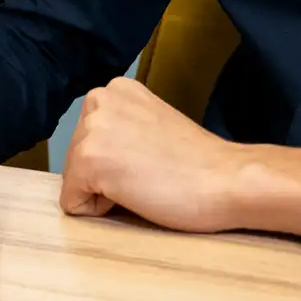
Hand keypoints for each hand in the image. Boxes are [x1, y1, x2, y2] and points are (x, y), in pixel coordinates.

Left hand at [58, 76, 300, 238]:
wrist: (226, 180)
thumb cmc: (197, 163)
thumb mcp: (150, 125)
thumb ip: (121, 128)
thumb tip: (99, 153)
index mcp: (115, 89)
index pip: (89, 139)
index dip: (118, 161)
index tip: (151, 159)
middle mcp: (98, 100)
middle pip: (76, 159)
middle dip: (107, 175)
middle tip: (150, 173)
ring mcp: (90, 129)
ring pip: (75, 181)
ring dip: (105, 192)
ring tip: (145, 182)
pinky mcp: (88, 161)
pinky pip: (73, 203)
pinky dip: (99, 211)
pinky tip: (137, 195)